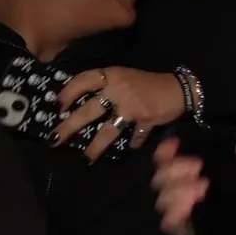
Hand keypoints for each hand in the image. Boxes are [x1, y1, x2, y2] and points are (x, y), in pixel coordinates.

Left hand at [55, 67, 185, 161]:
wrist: (179, 88)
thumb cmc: (149, 82)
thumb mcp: (125, 77)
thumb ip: (107, 87)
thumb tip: (83, 104)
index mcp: (112, 76)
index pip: (84, 81)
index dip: (69, 93)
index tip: (58, 106)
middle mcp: (119, 91)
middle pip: (89, 110)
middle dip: (70, 126)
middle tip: (55, 138)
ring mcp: (132, 107)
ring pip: (108, 130)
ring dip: (96, 146)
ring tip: (86, 158)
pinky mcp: (146, 120)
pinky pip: (136, 136)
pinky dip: (134, 142)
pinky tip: (131, 148)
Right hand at [151, 137, 235, 234]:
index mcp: (193, 177)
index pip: (169, 161)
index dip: (166, 151)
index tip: (175, 144)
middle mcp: (181, 192)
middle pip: (161, 177)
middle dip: (175, 167)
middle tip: (197, 166)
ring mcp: (179, 213)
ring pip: (163, 198)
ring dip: (179, 188)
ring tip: (203, 188)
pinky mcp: (180, 231)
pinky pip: (168, 221)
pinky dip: (177, 210)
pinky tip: (192, 205)